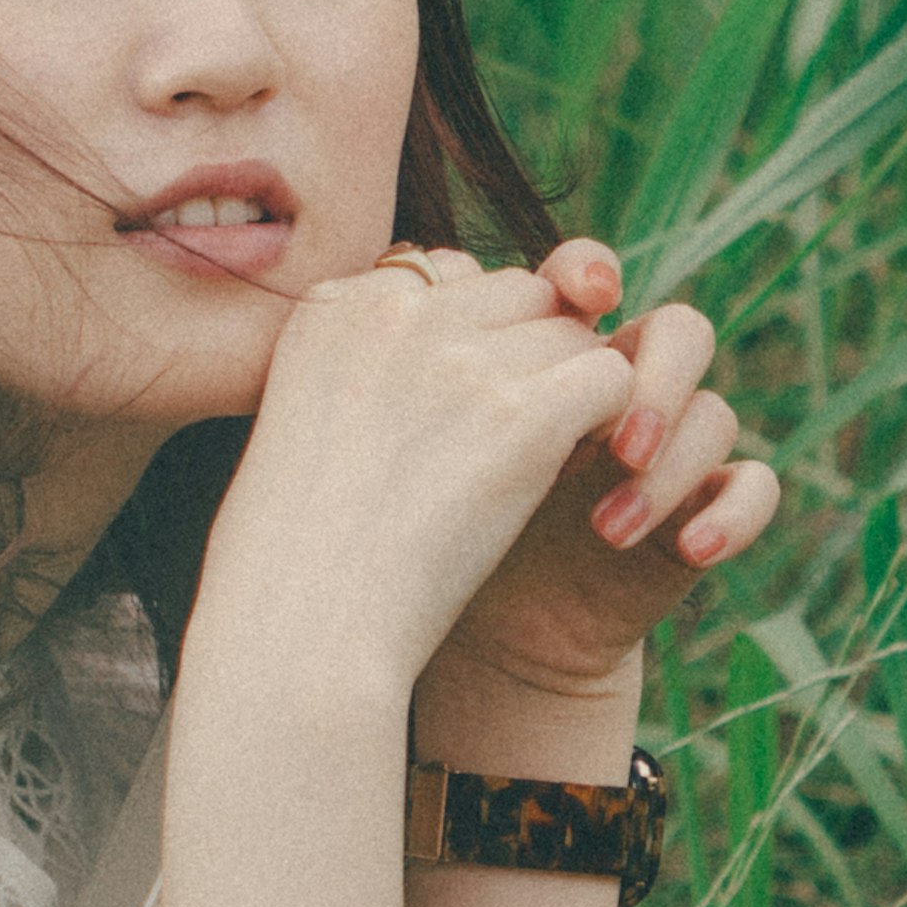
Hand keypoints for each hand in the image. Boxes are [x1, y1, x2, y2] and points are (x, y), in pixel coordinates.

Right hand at [185, 244, 640, 721]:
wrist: (304, 631)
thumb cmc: (296, 558)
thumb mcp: (304, 424)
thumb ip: (370, 368)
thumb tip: (463, 357)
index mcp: (334, 307)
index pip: (445, 275)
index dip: (470, 344)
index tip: (452, 417)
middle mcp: (396, 311)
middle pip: (517, 294)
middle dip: (529, 360)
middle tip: (509, 445)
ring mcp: (460, 359)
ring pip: (571, 335)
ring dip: (570, 397)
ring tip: (535, 473)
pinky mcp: (523, 412)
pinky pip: (610, 377)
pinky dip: (610, 426)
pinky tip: (574, 480)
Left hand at [419, 234, 778, 704]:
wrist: (469, 633)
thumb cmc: (425, 527)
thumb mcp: (409, 440)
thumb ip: (415, 365)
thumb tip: (405, 282)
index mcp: (547, 350)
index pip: (591, 279)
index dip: (592, 273)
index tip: (585, 296)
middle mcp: (618, 388)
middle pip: (678, 330)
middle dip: (653, 377)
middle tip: (614, 441)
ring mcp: (667, 450)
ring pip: (717, 413)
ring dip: (673, 464)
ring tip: (609, 525)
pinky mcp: (700, 512)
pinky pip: (755, 489)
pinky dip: (735, 511)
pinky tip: (692, 546)